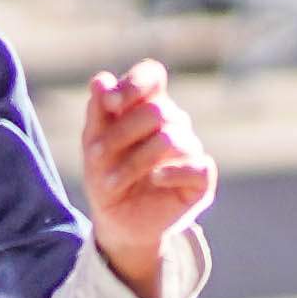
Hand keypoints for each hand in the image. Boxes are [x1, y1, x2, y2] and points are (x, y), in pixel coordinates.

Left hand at [82, 59, 216, 297]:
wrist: (117, 221)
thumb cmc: (107, 176)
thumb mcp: (94, 146)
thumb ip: (98, 114)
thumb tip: (101, 81)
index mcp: (148, 106)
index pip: (152, 76)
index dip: (134, 84)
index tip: (111, 104)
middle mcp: (174, 122)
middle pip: (156, 111)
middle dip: (121, 134)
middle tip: (96, 157)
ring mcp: (190, 148)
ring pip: (171, 138)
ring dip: (134, 161)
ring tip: (111, 181)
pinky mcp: (202, 178)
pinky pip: (195, 166)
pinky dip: (170, 172)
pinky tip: (153, 180)